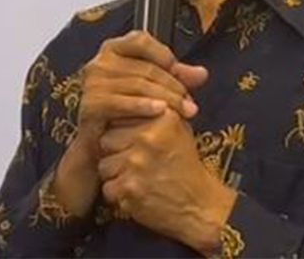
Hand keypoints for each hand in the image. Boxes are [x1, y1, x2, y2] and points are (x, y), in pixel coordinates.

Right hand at [55, 30, 208, 216]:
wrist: (103, 143)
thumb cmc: (130, 110)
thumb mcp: (155, 88)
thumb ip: (177, 77)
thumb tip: (202, 73)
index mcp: (113, 49)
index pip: (140, 40)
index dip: (162, 53)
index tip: (177, 69)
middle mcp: (100, 62)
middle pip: (146, 68)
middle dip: (174, 86)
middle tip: (191, 103)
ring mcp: (93, 83)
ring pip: (139, 85)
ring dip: (166, 98)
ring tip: (185, 111)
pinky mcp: (91, 104)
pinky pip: (123, 102)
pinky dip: (144, 106)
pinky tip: (161, 112)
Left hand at [98, 109, 237, 254]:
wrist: (199, 204)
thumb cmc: (186, 165)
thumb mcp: (179, 129)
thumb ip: (155, 111)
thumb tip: (127, 98)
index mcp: (161, 118)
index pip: (120, 117)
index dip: (124, 133)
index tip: (135, 144)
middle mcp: (148, 137)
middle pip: (106, 140)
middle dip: (116, 153)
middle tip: (135, 163)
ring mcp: (137, 163)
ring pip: (104, 165)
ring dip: (116, 175)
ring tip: (137, 178)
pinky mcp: (129, 188)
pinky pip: (108, 188)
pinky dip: (119, 194)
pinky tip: (137, 193)